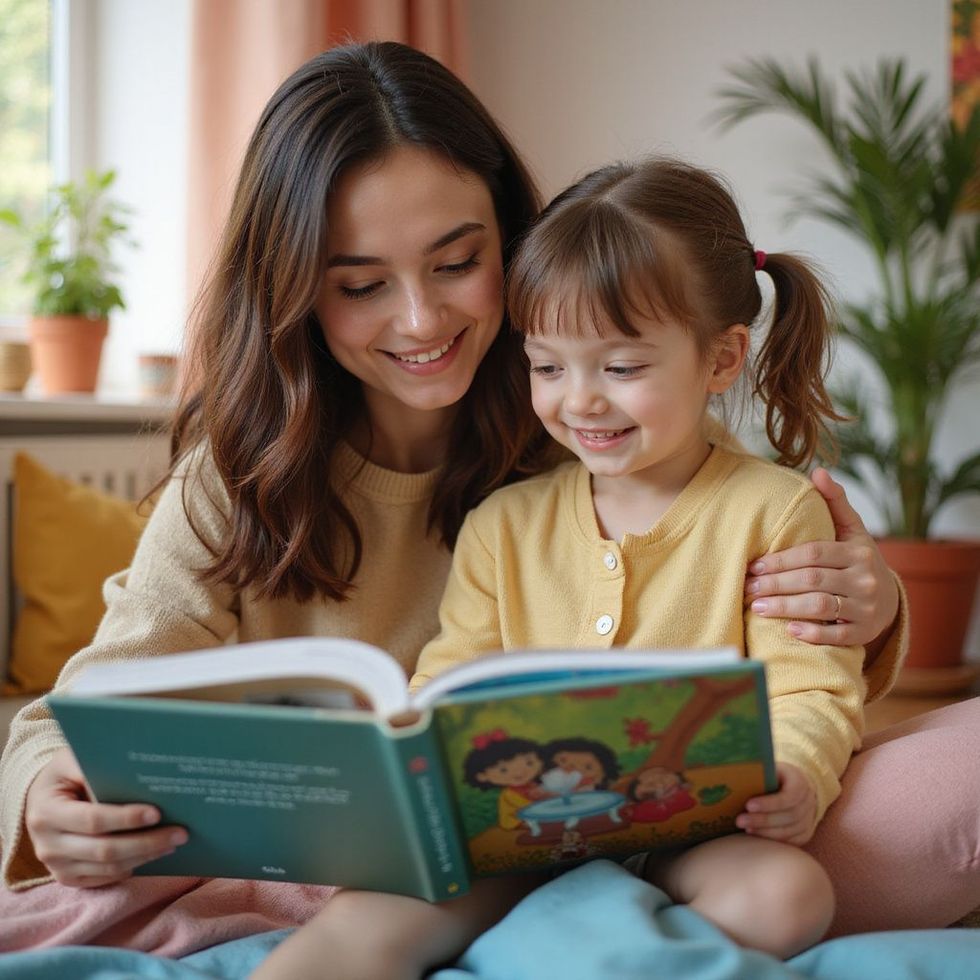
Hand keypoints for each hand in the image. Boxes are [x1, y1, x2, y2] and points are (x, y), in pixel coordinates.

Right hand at [24, 747, 187, 886]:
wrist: (40, 800)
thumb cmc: (64, 775)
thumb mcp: (71, 761)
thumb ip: (94, 767)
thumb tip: (134, 774)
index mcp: (46, 813)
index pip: (92, 820)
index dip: (126, 818)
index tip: (156, 813)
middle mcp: (47, 845)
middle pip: (104, 850)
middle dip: (146, 842)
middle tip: (180, 832)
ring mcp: (57, 866)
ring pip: (108, 868)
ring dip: (145, 856)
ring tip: (174, 842)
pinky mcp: (68, 878)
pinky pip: (105, 878)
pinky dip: (133, 866)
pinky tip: (154, 853)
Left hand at [736, 763, 816, 844]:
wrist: (795, 786)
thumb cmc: (776, 776)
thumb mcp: (770, 769)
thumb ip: (759, 773)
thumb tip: (736, 777)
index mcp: (800, 782)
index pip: (789, 796)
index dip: (770, 803)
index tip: (748, 805)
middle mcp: (808, 801)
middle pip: (789, 815)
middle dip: (763, 820)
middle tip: (740, 820)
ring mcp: (808, 819)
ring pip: (790, 830)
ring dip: (766, 832)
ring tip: (746, 828)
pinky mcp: (805, 833)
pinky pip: (791, 841)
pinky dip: (773, 840)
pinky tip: (757, 835)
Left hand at [744, 468, 899, 647]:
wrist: (889, 599)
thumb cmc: (858, 560)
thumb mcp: (853, 530)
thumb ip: (835, 502)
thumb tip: (818, 471)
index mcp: (858, 552)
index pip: (813, 554)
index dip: (781, 559)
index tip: (753, 565)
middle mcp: (865, 579)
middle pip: (812, 580)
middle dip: (775, 584)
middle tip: (747, 587)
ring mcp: (866, 608)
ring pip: (821, 607)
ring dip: (785, 607)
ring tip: (756, 607)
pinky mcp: (864, 633)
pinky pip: (837, 636)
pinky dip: (813, 633)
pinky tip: (788, 629)